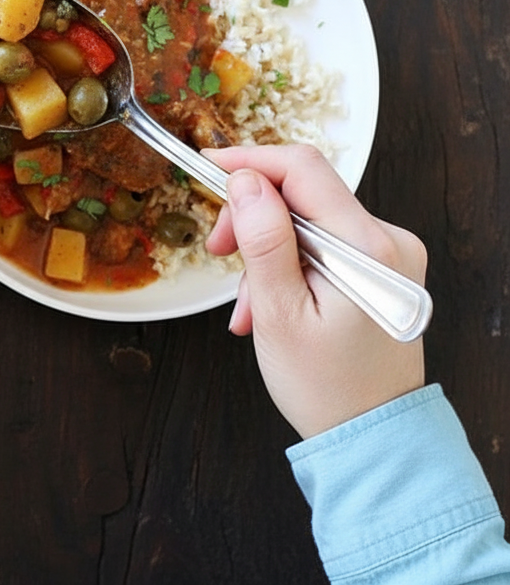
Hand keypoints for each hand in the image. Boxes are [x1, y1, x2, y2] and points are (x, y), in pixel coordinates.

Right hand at [204, 145, 426, 438]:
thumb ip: (264, 241)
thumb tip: (246, 181)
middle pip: (303, 194)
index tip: (207, 168)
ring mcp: (388, 255)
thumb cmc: (326, 387)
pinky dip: (288, 266)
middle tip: (217, 252)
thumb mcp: (280, 314)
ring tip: (247, 305)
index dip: (250, 161)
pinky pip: (322, 245)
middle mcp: (388, 241)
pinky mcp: (379, 269)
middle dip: (252, 216)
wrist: (370, 434)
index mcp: (367, 248)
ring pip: (307, 222)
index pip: (304, 169)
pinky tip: (269, 304)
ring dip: (265, 251)